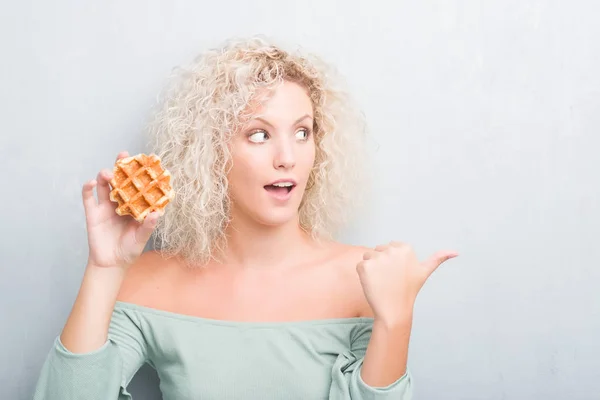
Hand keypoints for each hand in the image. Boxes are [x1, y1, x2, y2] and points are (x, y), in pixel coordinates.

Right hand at [82, 151, 159, 268]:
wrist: (111, 263)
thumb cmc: (129, 250)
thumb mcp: (141, 238)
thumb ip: (148, 226)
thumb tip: (157, 213)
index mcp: (134, 206)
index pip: (137, 186)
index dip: (139, 174)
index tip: (144, 161)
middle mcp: (120, 203)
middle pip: (120, 181)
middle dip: (121, 167)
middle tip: (123, 155)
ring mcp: (106, 207)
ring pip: (104, 186)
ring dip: (104, 176)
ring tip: (107, 173)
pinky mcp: (93, 214)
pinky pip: (88, 199)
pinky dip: (87, 189)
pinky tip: (90, 183)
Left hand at [356, 241, 457, 323]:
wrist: (394, 309)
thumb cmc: (409, 290)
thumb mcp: (424, 272)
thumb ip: (438, 258)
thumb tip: (456, 252)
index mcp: (405, 247)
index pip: (390, 247)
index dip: (392, 261)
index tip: (398, 273)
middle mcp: (391, 249)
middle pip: (378, 250)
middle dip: (381, 263)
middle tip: (390, 279)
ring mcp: (378, 258)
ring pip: (368, 257)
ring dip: (372, 269)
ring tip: (383, 282)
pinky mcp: (365, 266)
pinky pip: (360, 266)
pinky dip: (364, 276)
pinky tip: (374, 284)